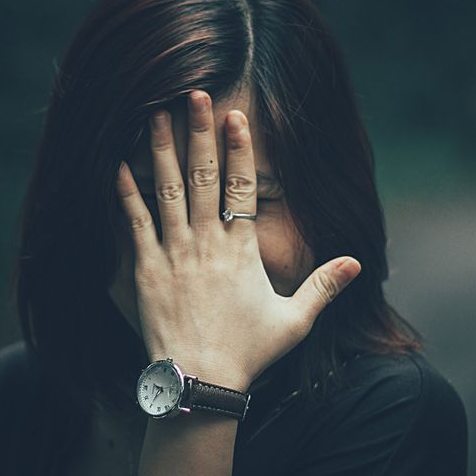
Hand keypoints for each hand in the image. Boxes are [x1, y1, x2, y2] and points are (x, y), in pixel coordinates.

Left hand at [115, 90, 360, 390]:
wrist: (199, 380)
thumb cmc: (248, 354)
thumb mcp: (294, 320)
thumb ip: (325, 286)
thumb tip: (358, 262)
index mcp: (242, 249)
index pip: (244, 188)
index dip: (240, 150)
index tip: (236, 117)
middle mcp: (207, 242)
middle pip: (204, 176)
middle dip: (200, 132)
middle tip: (195, 94)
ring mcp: (174, 253)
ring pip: (168, 190)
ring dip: (162, 149)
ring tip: (156, 114)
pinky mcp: (146, 269)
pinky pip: (135, 223)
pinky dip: (126, 193)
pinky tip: (117, 165)